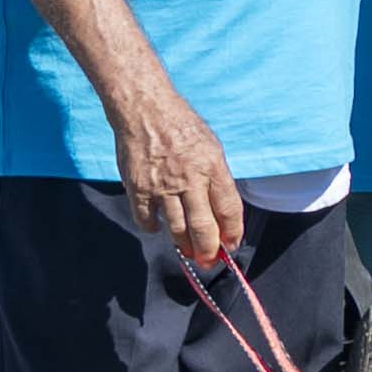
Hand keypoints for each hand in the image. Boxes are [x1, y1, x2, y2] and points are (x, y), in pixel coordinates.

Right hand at [107, 81, 247, 273]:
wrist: (144, 110)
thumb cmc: (180, 125)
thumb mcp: (211, 146)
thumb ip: (216, 176)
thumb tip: (221, 209)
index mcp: (213, 167)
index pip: (229, 209)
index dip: (232, 232)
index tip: (232, 245)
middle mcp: (190, 179)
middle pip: (203, 226)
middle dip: (209, 250)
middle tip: (209, 261)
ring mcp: (162, 185)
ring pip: (177, 229)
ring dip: (184, 246)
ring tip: (189, 252)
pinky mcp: (138, 188)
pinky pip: (147, 219)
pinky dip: (153, 228)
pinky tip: (159, 227)